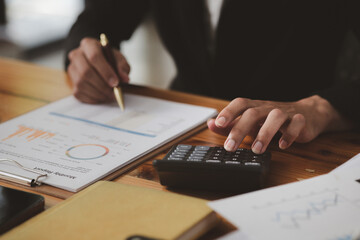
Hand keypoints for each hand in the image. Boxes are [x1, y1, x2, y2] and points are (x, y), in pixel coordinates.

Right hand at [67, 37, 129, 102]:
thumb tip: (124, 78)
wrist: (98, 63)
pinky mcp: (71, 82)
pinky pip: (79, 93)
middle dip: (102, 85)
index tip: (116, 82)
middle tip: (114, 93)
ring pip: (81, 84)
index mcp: (89, 44)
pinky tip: (102, 97)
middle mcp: (76, 55)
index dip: (106, 71)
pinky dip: (92, 98)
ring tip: (110, 96)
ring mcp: (72, 69)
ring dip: (98, 93)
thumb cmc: (109, 60)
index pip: (94, 57)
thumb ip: (123, 67)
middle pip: (86, 72)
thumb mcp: (119, 59)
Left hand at [207, 95, 352, 153]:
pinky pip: (296, 124)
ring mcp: (285, 113)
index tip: (218, 124)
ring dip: (265, 133)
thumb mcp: (251, 121)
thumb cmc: (272, 119)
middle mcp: (268, 107)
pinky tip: (283, 145)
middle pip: (253, 113)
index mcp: (255, 106)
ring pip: (275, 117)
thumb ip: (231, 124)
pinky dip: (289, 134)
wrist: (308, 113)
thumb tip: (210, 124)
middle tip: (230, 146)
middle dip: (240, 129)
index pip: (240, 104)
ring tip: (256, 150)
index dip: (229, 112)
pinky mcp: (300, 120)